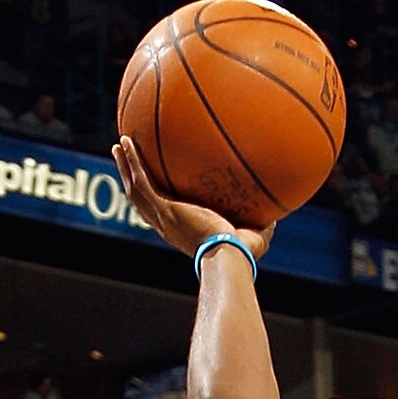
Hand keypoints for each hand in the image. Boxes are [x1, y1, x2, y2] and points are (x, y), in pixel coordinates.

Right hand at [112, 136, 274, 264]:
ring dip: (126, 166)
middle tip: (128, 160)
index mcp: (182, 230)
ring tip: (120, 145)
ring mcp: (163, 217)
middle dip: (133, 179)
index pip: (164, 214)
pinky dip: (132, 162)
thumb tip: (277, 215)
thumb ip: (262, 223)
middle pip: (142, 200)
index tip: (156, 187)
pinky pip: (142, 181)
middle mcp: (168, 225)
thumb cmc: (242, 254)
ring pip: (135, 189)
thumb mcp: (255, 235)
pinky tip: (127, 142)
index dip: (157, 200)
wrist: (229, 256)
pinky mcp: (164, 209)